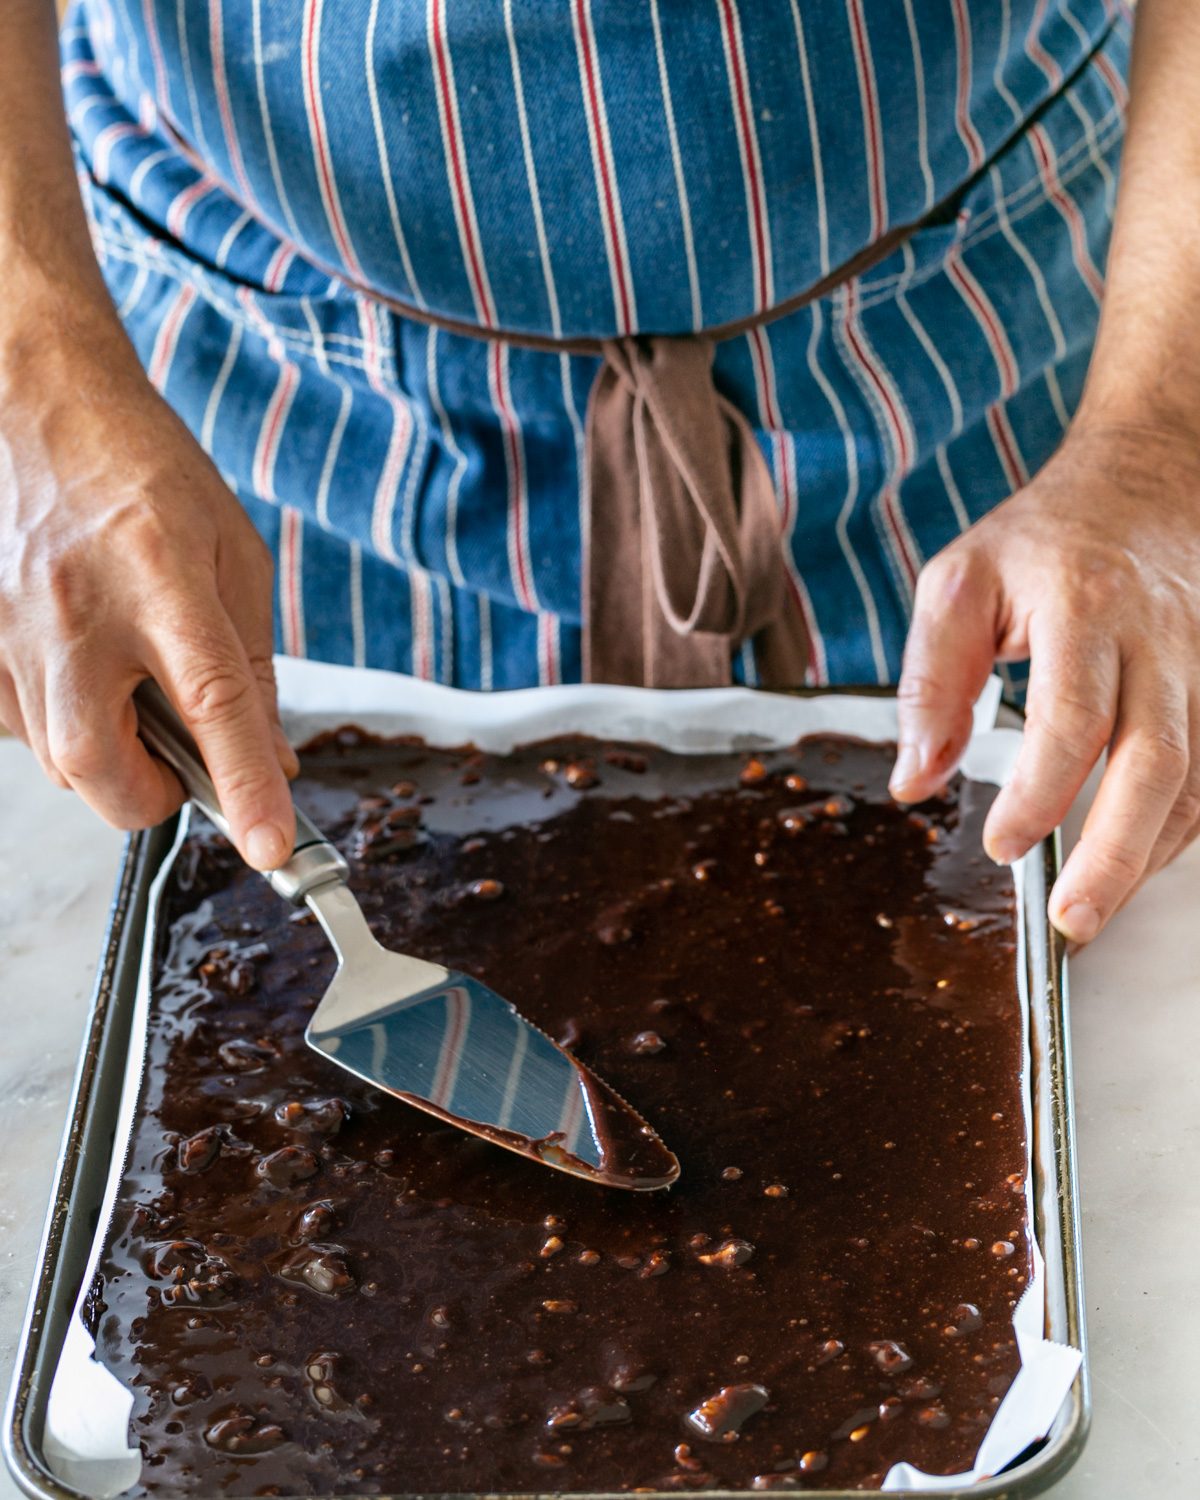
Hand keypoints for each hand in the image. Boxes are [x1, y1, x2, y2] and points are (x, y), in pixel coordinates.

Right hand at [0, 312, 297, 868]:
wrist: (42, 406)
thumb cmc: (148, 475)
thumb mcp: (233, 558)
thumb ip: (252, 669)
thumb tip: (272, 762)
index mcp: (162, 581)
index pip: (211, 705)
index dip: (243, 784)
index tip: (269, 845)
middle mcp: (76, 611)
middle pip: (101, 767)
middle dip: (153, 794)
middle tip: (185, 761)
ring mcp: (9, 627)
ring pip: (58, 759)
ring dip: (110, 754)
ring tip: (130, 683)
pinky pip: (19, 728)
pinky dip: (62, 723)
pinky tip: (84, 670)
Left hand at [889, 422, 1199, 944]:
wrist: (1153, 482)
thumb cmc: (1043, 538)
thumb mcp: (959, 584)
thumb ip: (931, 683)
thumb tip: (915, 781)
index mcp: (1088, 605)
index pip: (1074, 716)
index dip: (1041, 792)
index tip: (998, 842)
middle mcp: (1159, 640)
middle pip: (1156, 762)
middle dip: (1116, 853)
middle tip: (1071, 917)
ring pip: (1195, 778)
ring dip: (1148, 856)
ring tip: (1093, 910)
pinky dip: (1175, 828)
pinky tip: (1133, 862)